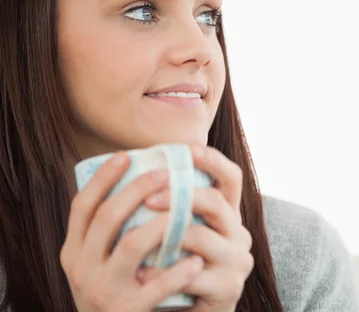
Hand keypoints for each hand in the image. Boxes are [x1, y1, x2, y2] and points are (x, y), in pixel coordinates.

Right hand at [60, 153, 203, 311]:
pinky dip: (177, 271)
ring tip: (185, 208)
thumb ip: (108, 233)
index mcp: (74, 252)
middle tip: (165, 172)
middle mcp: (81, 270)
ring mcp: (102, 292)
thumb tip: (135, 183)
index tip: (124, 155)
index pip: (82, 207)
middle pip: (107, 218)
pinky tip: (195, 260)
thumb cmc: (115, 292)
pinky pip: (155, 286)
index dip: (102, 179)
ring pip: (132, 244)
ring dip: (162, 222)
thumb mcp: (98, 264)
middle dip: (137, 189)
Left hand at [141, 145, 253, 311]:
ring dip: (164, 235)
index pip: (231, 178)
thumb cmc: (178, 268)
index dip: (213, 160)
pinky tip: (140, 273)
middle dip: (179, 196)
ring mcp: (237, 262)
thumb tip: (136, 169)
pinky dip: (161, 273)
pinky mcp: (227, 290)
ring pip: (201, 237)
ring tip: (132, 238)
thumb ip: (172, 208)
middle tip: (148, 199)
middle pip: (215, 202)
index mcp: (228, 215)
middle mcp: (239, 234)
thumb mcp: (179, 233)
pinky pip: (190, 275)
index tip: (187, 149)